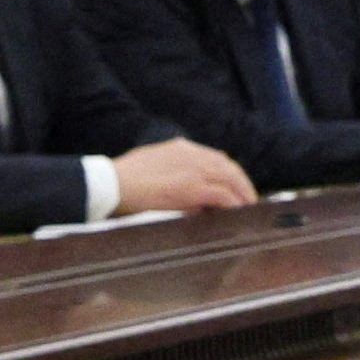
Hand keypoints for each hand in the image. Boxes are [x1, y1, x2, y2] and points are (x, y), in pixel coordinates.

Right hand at [116, 138, 257, 212]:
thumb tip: (182, 194)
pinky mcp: (192, 188)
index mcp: (179, 148)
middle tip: (248, 198)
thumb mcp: (150, 168)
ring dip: (242, 193)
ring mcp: (193, 170)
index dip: (227, 172)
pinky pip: (223, 195)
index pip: (213, 157)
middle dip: (240, 182)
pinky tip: (239, 211)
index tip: (233, 185)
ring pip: (230, 178)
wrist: (110, 184)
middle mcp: (190, 154)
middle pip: (226, 165)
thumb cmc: (121, 182)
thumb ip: (169, 175)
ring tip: (249, 207)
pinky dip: (234, 203)